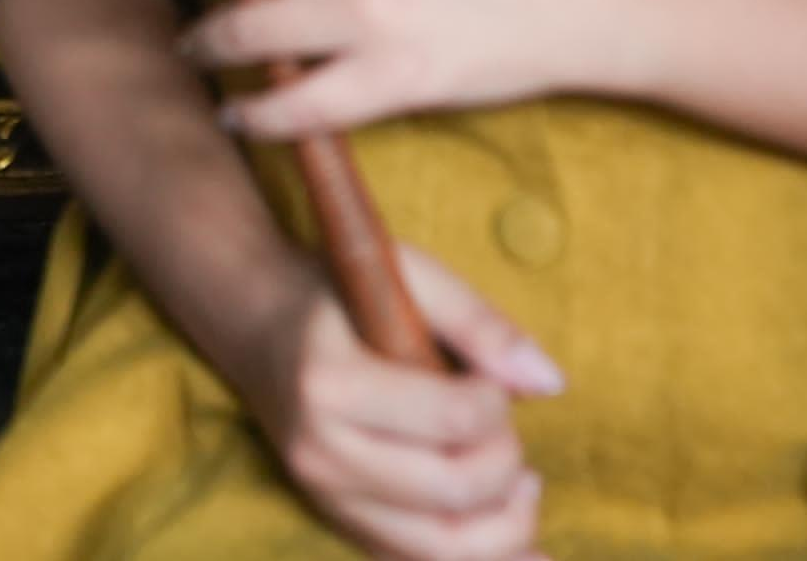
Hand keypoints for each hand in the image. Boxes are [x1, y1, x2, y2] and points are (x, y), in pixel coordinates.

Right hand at [218, 244, 562, 560]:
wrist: (255, 324)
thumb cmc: (338, 294)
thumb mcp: (405, 275)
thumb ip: (479, 321)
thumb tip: (552, 384)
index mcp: (330, 383)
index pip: (452, 420)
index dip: (497, 404)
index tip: (488, 380)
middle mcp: (321, 453)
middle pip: (455, 490)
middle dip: (506, 462)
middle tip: (502, 428)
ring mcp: (326, 496)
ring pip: (443, 547)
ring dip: (508, 525)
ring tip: (523, 484)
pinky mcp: (338, 521)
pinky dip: (481, 560)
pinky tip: (523, 544)